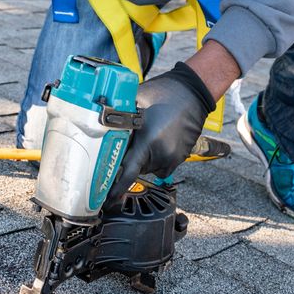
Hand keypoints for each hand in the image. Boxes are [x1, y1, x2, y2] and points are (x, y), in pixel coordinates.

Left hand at [107, 62, 214, 202]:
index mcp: (148, 142)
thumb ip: (120, 118)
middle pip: (136, 170)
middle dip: (126, 163)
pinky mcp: (180, 156)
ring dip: (141, 159)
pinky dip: (154, 157)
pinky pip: (161, 164)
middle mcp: (162, 154)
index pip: (128, 174)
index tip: (106, 201)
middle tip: (121, 147)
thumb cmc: (164, 92)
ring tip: (143, 136)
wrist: (193, 91)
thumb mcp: (136, 100)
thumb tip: (100, 125)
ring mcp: (173, 157)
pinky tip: (155, 139)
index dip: (115, 190)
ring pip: (148, 167)